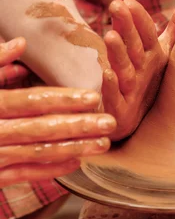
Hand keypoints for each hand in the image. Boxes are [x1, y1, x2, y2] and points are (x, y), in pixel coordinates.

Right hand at [0, 38, 115, 186]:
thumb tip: (20, 45)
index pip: (31, 101)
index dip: (64, 99)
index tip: (93, 97)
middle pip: (42, 129)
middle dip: (79, 126)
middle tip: (111, 123)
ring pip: (38, 153)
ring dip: (73, 149)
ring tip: (103, 144)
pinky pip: (23, 174)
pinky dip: (50, 169)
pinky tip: (75, 163)